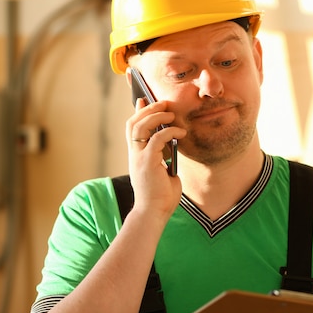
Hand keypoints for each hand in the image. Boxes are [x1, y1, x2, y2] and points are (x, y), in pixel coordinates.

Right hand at [126, 98, 186, 222]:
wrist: (154, 213)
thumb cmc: (161, 196)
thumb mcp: (163, 171)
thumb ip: (164, 158)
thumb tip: (172, 147)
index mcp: (136, 156)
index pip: (132, 128)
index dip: (137, 112)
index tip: (143, 99)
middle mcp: (134, 154)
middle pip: (133, 123)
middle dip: (147, 109)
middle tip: (163, 103)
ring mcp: (138, 158)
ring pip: (141, 127)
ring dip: (156, 116)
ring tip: (170, 114)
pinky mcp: (148, 162)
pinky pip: (157, 139)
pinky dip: (169, 132)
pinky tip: (181, 132)